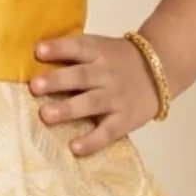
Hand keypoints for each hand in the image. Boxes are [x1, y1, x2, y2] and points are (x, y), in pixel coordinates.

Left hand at [28, 31, 157, 154]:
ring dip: (68, 109)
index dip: (58, 48)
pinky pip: (107, 131)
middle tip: (34, 87)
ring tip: (45, 115)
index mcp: (98, 53)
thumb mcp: (100, 48)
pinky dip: (92, 141)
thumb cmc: (118, 60)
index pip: (78, 47)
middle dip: (57, 81)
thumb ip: (74, 53)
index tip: (37, 51)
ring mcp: (116, 97)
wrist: (162, 68)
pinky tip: (75, 148)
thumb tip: (33, 57)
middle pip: (81, 76)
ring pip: (91, 103)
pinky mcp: (124, 119)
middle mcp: (106, 74)